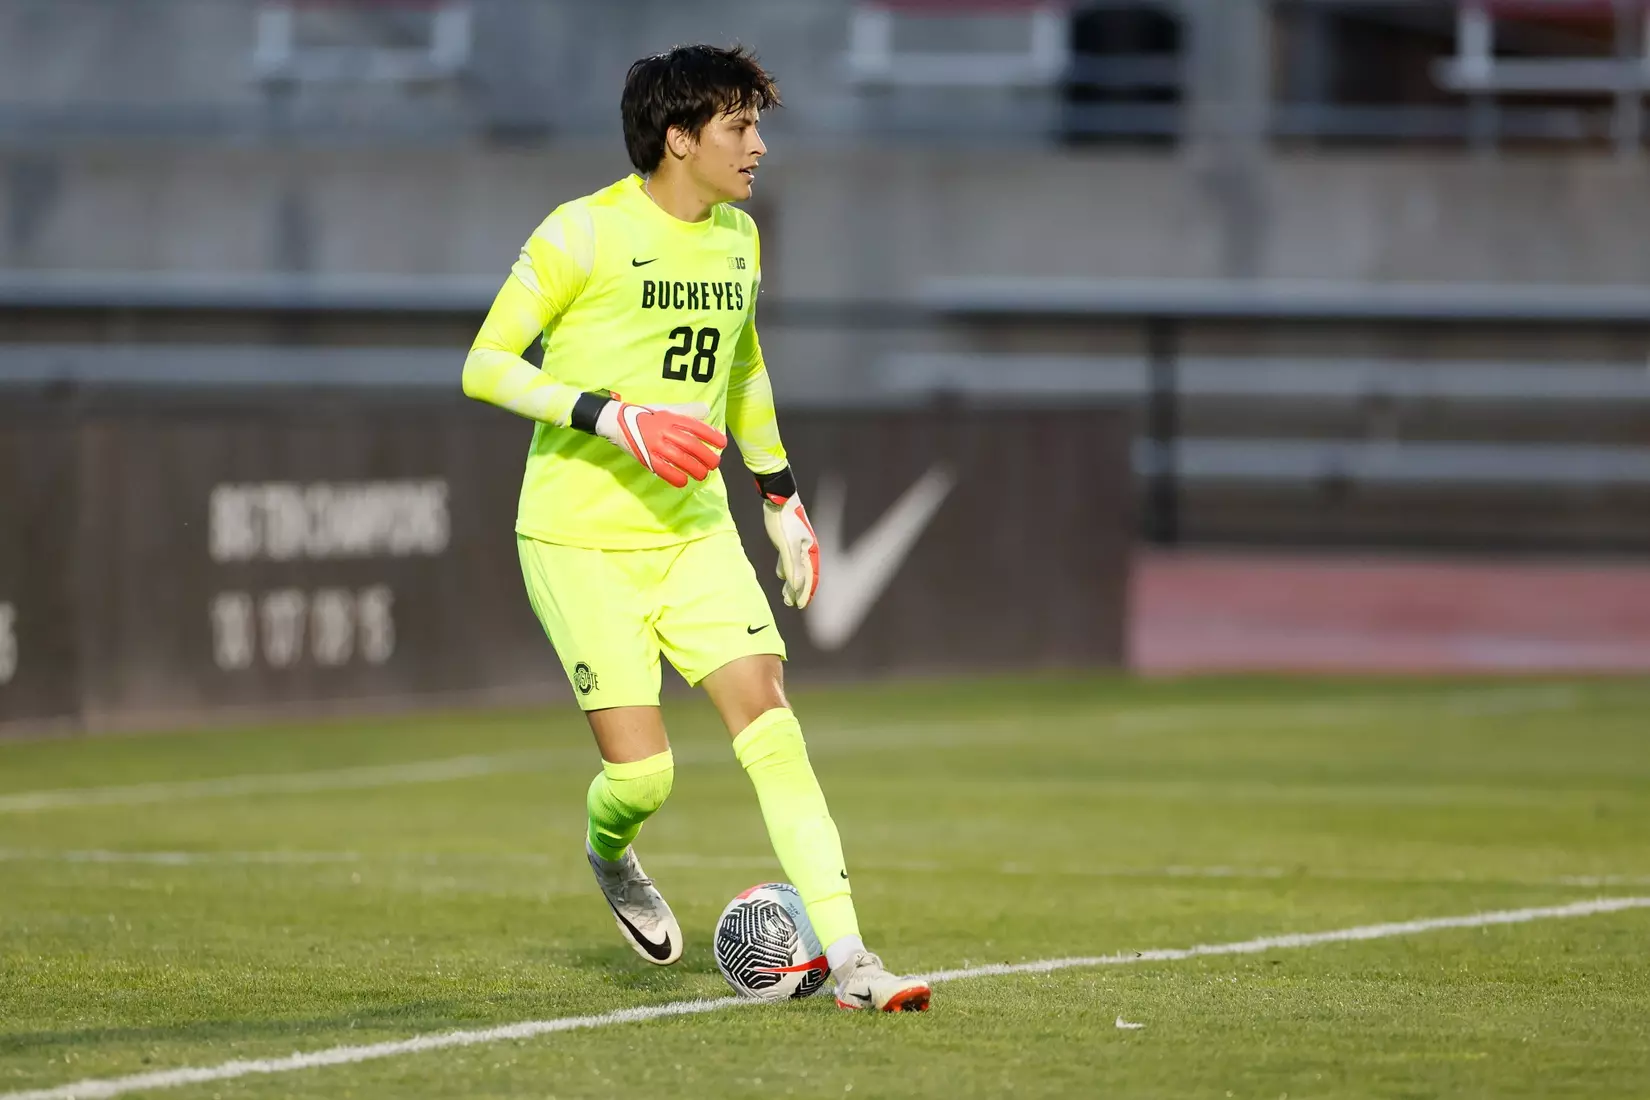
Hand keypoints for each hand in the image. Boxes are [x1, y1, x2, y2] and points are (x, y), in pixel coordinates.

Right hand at [594, 399, 725, 488]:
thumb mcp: (666, 408)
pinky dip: (675, 478)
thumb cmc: (646, 415)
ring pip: (680, 460)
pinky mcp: (646, 458)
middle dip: (707, 456)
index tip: (722, 444)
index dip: (712, 436)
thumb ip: (687, 410)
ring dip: (695, 469)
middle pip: (691, 445)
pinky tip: (684, 481)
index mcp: (671, 418)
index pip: (696, 427)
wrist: (617, 422)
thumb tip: (707, 410)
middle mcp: (664, 431)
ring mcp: (655, 445)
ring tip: (703, 475)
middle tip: (715, 464)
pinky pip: (663, 470)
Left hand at [760, 482, 819, 609]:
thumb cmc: (783, 520)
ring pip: (796, 568)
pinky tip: (781, 575)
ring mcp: (797, 545)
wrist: (778, 498)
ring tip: (785, 594)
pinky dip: (785, 569)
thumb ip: (792, 566)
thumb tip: (796, 586)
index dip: (805, 592)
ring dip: (791, 582)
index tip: (799, 605)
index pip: (809, 577)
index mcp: (809, 551)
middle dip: (798, 590)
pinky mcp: (787, 540)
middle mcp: (806, 549)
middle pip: (804, 574)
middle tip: (790, 603)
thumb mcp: (787, 545)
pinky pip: (788, 560)